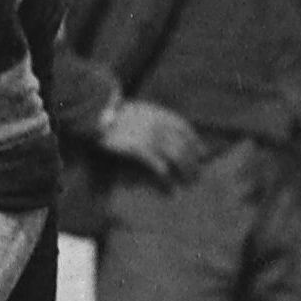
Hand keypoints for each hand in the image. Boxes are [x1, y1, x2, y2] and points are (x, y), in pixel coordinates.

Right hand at [94, 95, 214, 182]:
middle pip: (185, 145)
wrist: (97, 112)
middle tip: (196, 177)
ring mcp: (151, 137)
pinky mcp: (140, 149)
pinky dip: (167, 180)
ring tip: (188, 184)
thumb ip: (152, 118)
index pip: (186, 129)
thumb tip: (162, 129)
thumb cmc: (114, 115)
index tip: (203, 154)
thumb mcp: (138, 110)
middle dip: (193, 162)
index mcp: (159, 114)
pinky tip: (169, 189)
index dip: (196, 143)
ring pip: (177, 157)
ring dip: (185, 172)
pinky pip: (160, 167)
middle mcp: (160, 125)